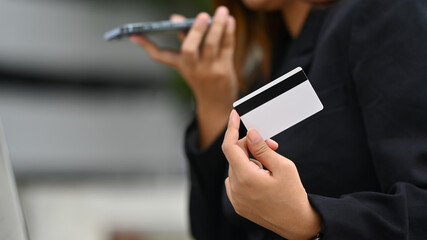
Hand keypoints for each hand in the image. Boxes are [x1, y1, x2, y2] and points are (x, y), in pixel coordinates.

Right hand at [131, 6, 237, 148]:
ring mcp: (208, 69)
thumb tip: (175, 17)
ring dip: (218, 26)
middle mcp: (192, 67)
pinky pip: (227, 48)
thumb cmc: (202, 76)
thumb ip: (186, 38)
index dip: (146, 45)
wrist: (216, 104)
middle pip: (189, 49)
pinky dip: (229, 32)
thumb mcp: (190, 62)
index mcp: (180, 65)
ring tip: (222, 11)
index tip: (133, 34)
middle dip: (195, 31)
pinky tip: (231, 20)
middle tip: (202, 15)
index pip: (160, 55)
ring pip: (212, 45)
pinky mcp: (224, 69)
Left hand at [222, 110, 320, 239]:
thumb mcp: (283, 166)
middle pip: (235, 155)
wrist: (296, 223)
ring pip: (236, 167)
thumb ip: (263, 149)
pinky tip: (262, 179)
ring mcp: (235, 198)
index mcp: (246, 177)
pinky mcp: (237, 204)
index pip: (229, 146)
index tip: (234, 115)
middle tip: (272, 146)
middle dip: (250, 146)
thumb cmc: (293, 195)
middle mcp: (236, 188)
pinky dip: (246, 174)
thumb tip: (250, 133)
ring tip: (270, 168)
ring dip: (250, 161)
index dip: (231, 128)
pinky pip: (235, 181)